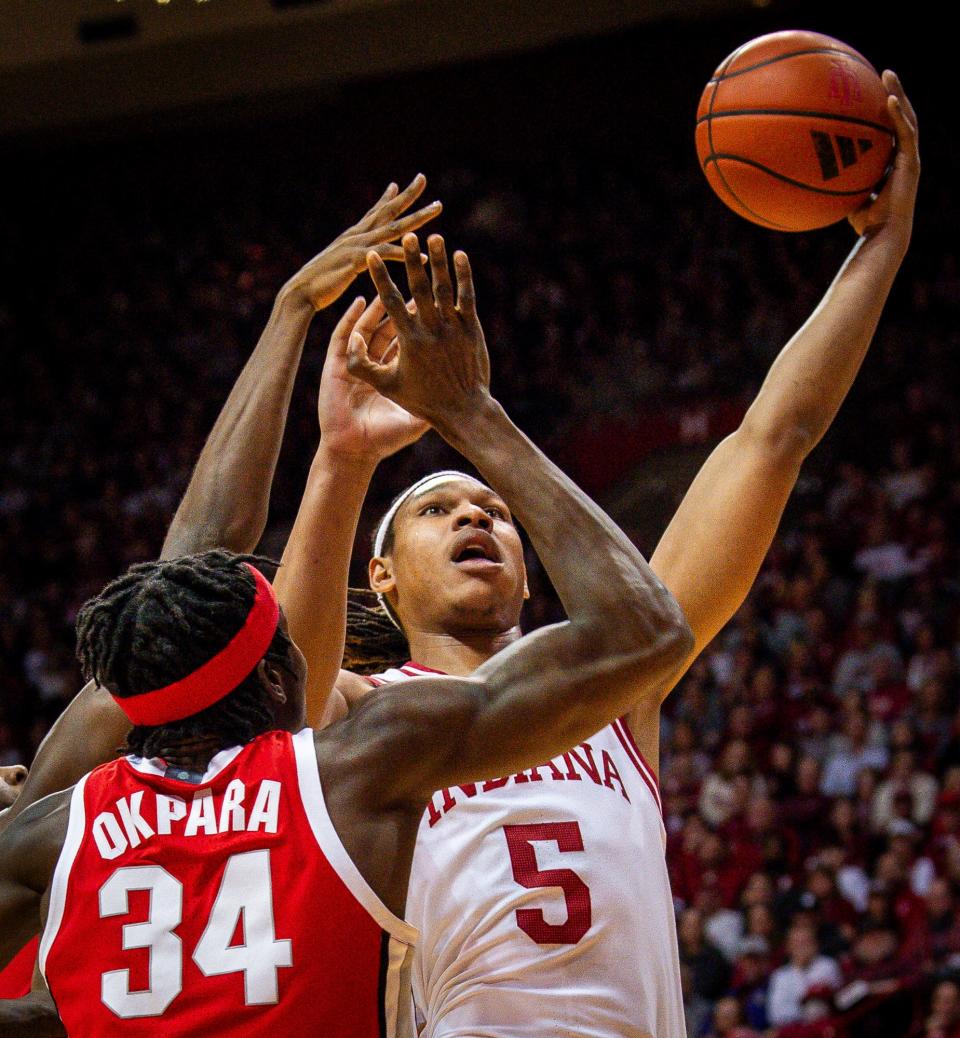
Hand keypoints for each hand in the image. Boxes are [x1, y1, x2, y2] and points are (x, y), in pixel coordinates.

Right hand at [281, 175, 440, 311]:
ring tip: (438, 207)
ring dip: (418, 217)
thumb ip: (350, 258)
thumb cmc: (319, 285)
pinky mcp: (357, 260)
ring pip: (394, 227)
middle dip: (408, 195)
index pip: (374, 212)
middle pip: (388, 211)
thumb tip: (356, 257)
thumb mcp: (338, 266)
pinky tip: (424, 257)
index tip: (400, 185)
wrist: (300, 293)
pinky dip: (405, 254)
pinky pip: (385, 254)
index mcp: (353, 237)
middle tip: (423, 177)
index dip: (388, 198)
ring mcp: (357, 245)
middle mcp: (356, 235)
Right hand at [318, 295, 427, 460]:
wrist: (355, 451)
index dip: (421, 320)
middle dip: (403, 302)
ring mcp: (355, 362)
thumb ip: (432, 406)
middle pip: (393, 325)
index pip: (411, 339)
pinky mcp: (336, 366)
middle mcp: (376, 363)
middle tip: (416, 282)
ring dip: (378, 303)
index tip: (436, 301)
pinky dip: (352, 318)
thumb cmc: (385, 438)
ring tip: (387, 281)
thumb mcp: (414, 420)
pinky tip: (360, 303)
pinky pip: (343, 336)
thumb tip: (460, 397)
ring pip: (368, 326)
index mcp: (395, 372)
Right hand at [346, 233, 490, 431]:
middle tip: (407, 235)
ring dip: (439, 261)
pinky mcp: (472, 330)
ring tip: (435, 236)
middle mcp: (431, 331)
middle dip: (411, 260)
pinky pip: (467, 297)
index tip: (372, 256)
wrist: (463, 412)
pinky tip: (461, 257)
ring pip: (444, 288)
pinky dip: (464, 277)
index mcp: (408, 341)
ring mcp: (454, 329)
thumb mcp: (387, 387)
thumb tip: (349, 339)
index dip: (381, 278)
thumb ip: (363, 366)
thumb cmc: (422, 401)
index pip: (390, 303)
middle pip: (419, 288)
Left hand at [848, 71, 918, 240]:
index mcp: (891, 160)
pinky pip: (906, 134)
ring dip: (899, 95)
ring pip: (907, 119)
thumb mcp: (845, 194)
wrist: (882, 234)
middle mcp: (903, 155)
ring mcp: (909, 157)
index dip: (884, 109)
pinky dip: (898, 116)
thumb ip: (835, 180)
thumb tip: (808, 173)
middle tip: (883, 73)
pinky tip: (890, 101)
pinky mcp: (911, 163)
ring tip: (888, 76)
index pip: (889, 128)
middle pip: (900, 117)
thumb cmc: (862, 220)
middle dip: (894, 92)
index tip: (872, 90)